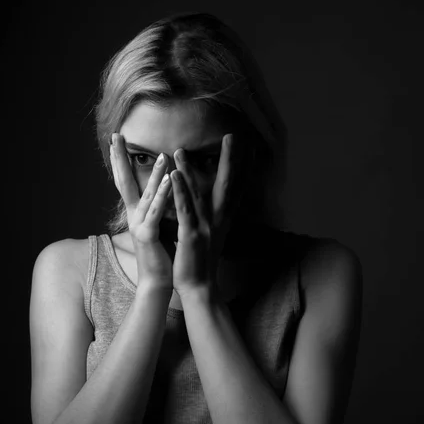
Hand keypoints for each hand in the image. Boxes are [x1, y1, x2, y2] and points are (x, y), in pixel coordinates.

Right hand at [110, 133, 173, 295]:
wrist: (156, 281)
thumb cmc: (157, 253)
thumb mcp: (152, 226)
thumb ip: (152, 208)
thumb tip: (154, 191)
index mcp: (136, 212)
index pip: (125, 181)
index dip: (118, 161)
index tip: (114, 141)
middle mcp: (134, 216)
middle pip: (124, 182)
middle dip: (119, 158)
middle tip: (116, 135)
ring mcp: (139, 225)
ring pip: (146, 195)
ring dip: (154, 174)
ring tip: (162, 155)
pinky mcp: (149, 235)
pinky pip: (156, 211)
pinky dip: (161, 195)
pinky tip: (167, 181)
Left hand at [170, 133, 246, 299]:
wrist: (200, 286)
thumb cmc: (202, 259)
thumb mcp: (212, 233)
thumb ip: (214, 215)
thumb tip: (218, 200)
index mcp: (224, 217)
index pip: (237, 186)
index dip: (244, 166)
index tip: (249, 146)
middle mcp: (219, 219)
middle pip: (227, 183)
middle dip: (229, 159)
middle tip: (233, 136)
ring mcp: (206, 226)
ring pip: (199, 193)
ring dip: (189, 170)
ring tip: (179, 149)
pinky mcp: (191, 235)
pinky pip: (185, 209)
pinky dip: (180, 190)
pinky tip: (174, 174)